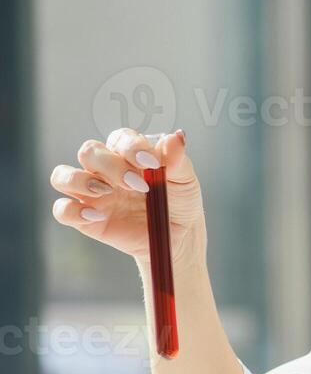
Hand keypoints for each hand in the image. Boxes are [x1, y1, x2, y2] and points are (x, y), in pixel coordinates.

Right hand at [49, 128, 204, 268]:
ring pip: (62, 176)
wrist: (179, 236)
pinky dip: (72, 211)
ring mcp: (92, 193)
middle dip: (111, 166)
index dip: (131, 147)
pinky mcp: (85, 219)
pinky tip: (98, 216)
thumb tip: (176, 137)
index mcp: (128, 154)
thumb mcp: (185, 180)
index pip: (119, 138)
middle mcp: (104, 169)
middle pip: (89, 152)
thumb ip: (177, 160)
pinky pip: (62, 210)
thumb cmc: (179, 202)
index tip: (151, 163)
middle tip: (138, 186)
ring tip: (107, 193)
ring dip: (80, 181)